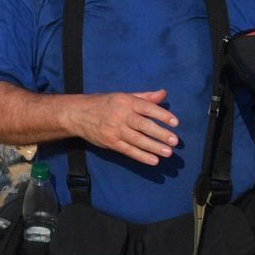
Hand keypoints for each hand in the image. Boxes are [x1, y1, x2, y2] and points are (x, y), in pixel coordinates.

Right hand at [65, 89, 180, 165]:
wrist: (78, 114)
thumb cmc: (104, 103)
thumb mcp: (123, 96)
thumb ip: (145, 97)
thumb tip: (163, 94)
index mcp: (126, 101)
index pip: (147, 108)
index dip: (162, 115)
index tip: (175, 122)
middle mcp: (121, 115)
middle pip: (144, 125)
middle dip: (160, 134)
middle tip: (175, 141)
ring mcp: (115, 130)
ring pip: (138, 140)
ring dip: (154, 147)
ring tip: (168, 152)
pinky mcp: (110, 142)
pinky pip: (128, 151)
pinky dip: (141, 156)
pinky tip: (153, 160)